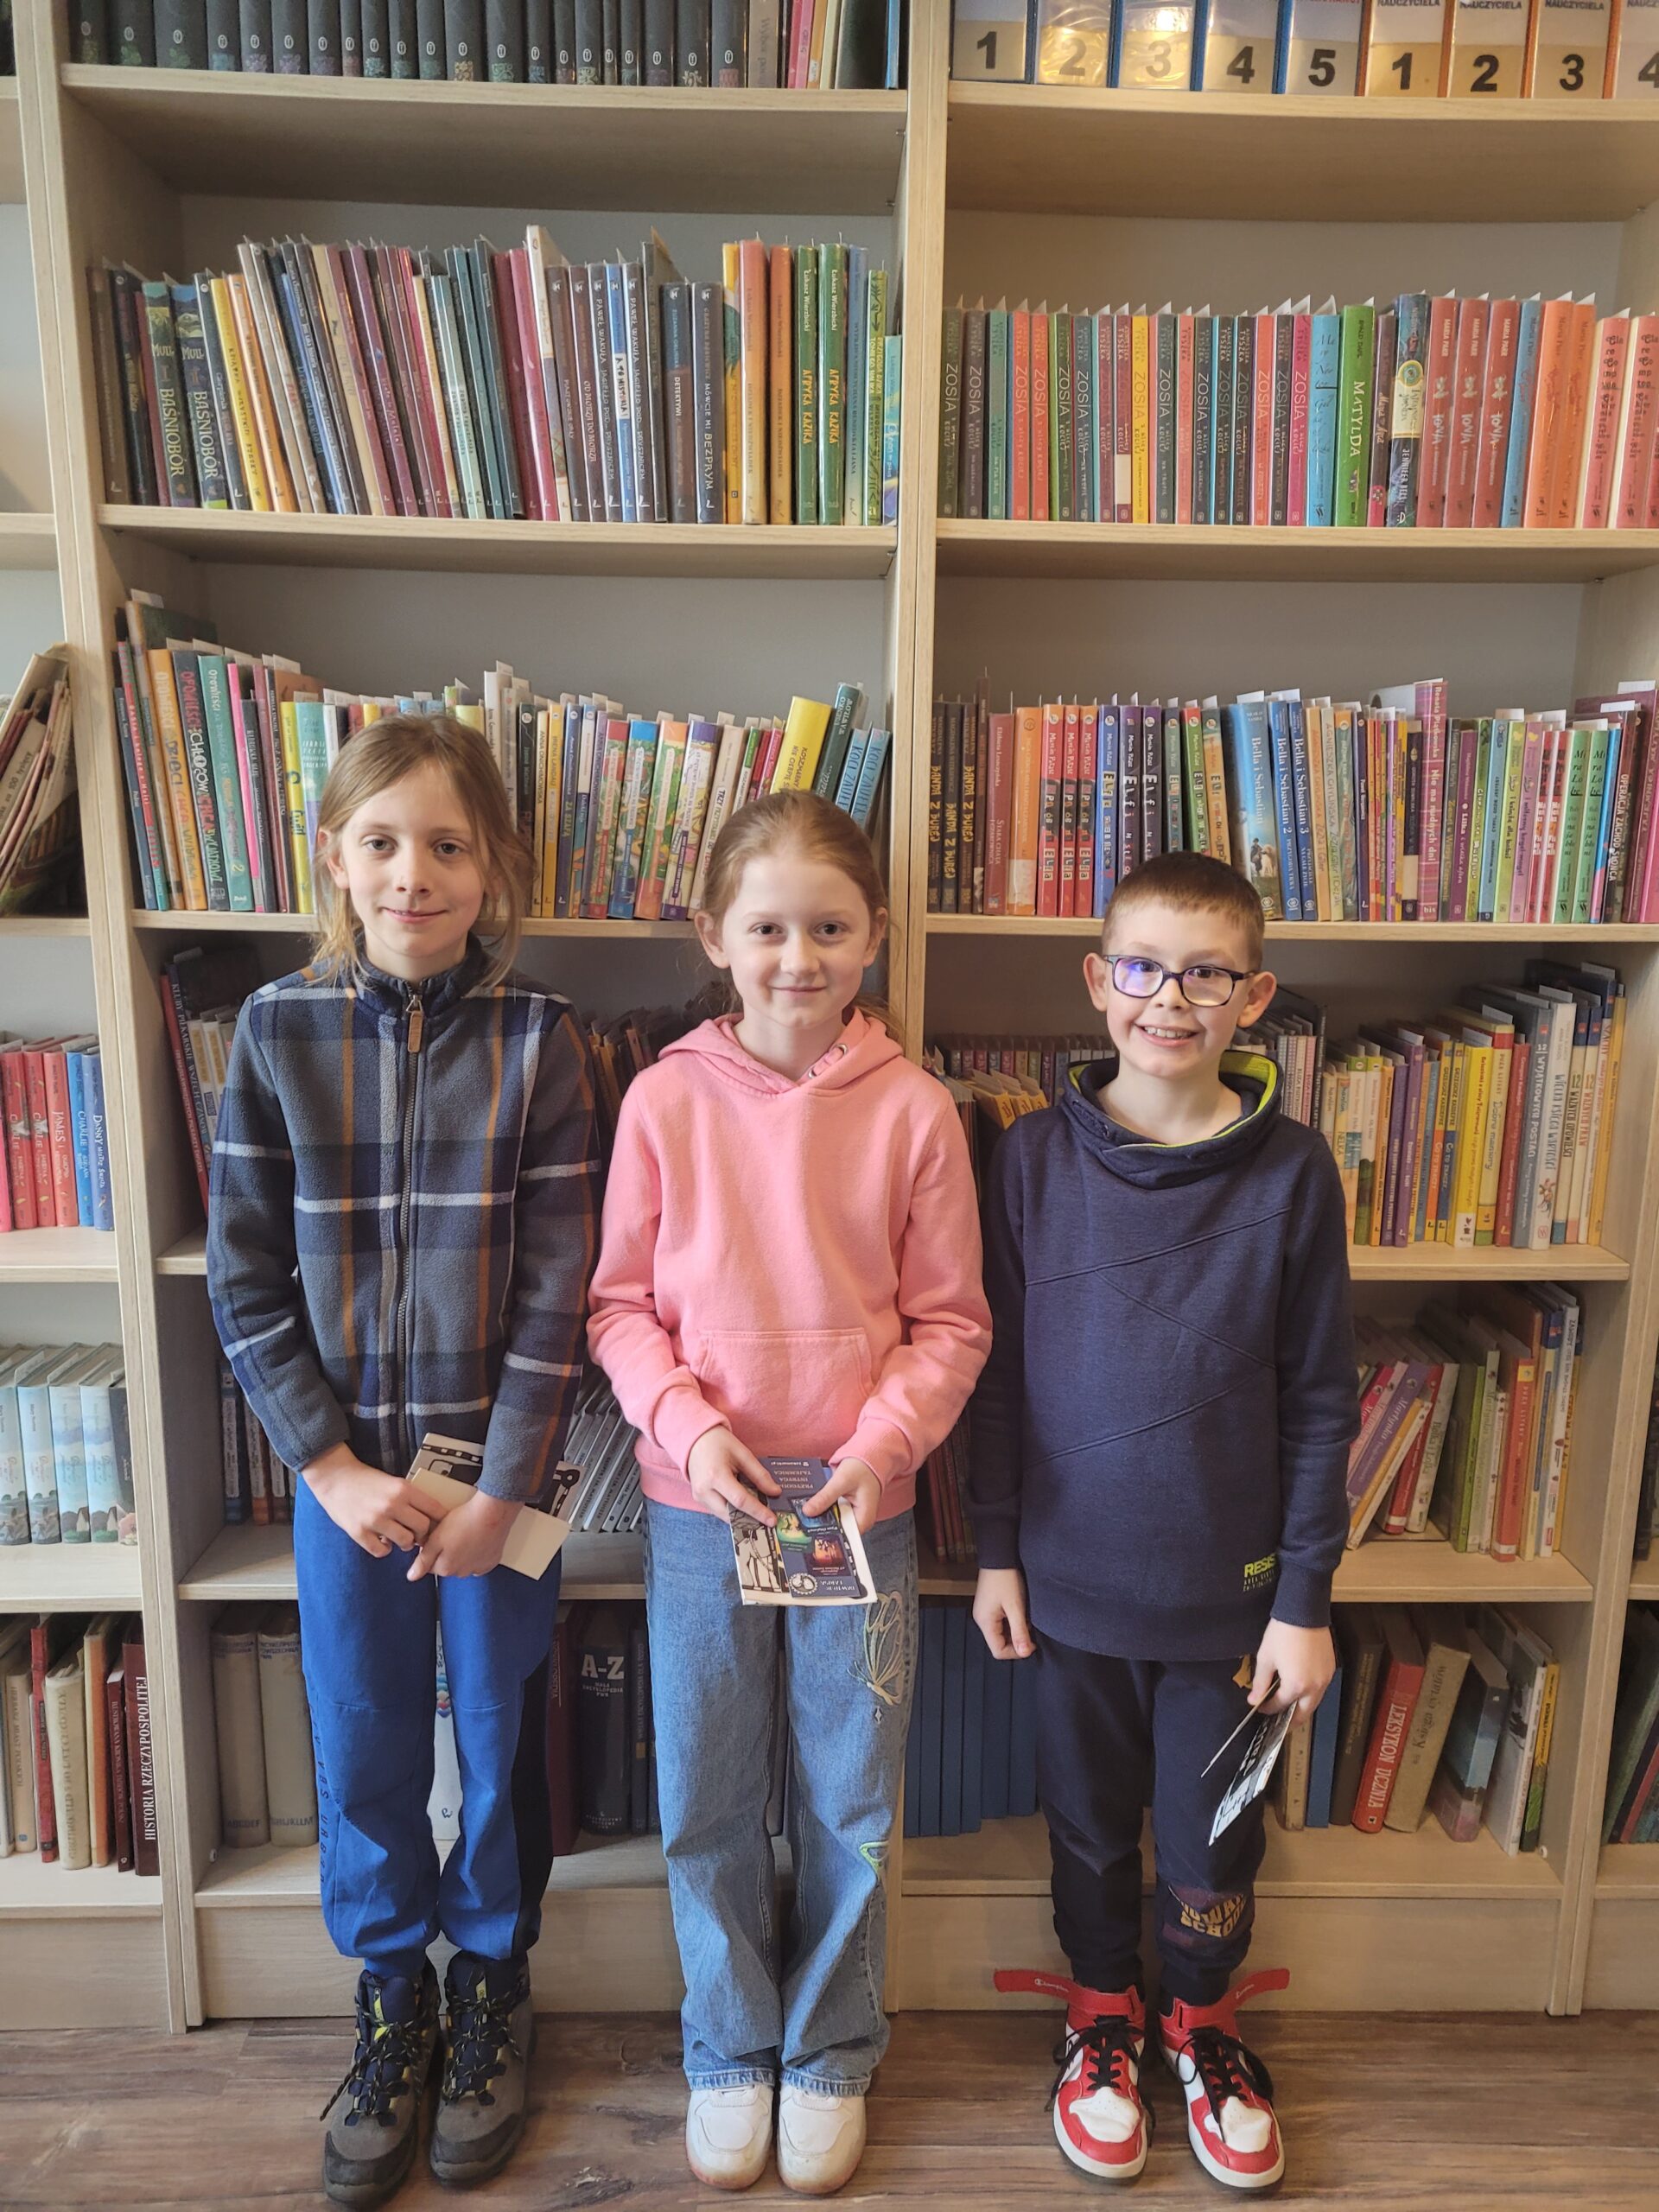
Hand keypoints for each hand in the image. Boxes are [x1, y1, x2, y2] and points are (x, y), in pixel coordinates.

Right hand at [303, 1442, 444, 1559]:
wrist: (334, 1478)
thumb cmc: (366, 1480)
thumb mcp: (394, 1482)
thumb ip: (410, 1498)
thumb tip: (430, 1518)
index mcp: (403, 1489)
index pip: (434, 1508)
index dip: (439, 1520)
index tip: (438, 1526)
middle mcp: (392, 1504)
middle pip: (423, 1528)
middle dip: (423, 1534)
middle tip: (417, 1534)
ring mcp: (375, 1520)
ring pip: (406, 1542)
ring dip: (405, 1543)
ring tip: (399, 1538)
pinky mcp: (359, 1532)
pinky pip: (382, 1551)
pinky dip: (384, 1549)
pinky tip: (381, 1541)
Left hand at [408, 1488, 517, 1580]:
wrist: (493, 1512)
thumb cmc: (464, 1521)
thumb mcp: (436, 1538)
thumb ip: (423, 1560)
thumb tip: (412, 1576)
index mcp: (446, 1568)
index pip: (431, 1566)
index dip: (431, 1550)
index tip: (436, 1538)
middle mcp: (462, 1572)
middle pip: (448, 1565)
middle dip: (447, 1553)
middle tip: (451, 1533)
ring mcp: (478, 1567)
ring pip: (464, 1564)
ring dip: (462, 1554)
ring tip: (465, 1534)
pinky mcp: (492, 1560)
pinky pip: (480, 1561)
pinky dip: (477, 1553)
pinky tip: (477, 1540)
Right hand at [686, 1427, 781, 1524]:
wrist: (695, 1440)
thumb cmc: (719, 1443)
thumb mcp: (743, 1454)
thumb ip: (760, 1475)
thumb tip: (775, 1492)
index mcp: (716, 1475)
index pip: (740, 1500)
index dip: (758, 1512)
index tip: (772, 1520)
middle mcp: (704, 1490)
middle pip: (731, 1514)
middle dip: (750, 1519)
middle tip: (768, 1520)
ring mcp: (699, 1496)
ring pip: (724, 1516)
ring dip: (741, 1516)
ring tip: (758, 1513)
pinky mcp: (698, 1498)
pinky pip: (718, 1511)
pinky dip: (732, 1511)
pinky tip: (743, 1506)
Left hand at [802, 1456, 880, 1533]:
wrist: (869, 1457)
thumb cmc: (862, 1468)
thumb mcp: (841, 1481)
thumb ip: (825, 1497)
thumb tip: (807, 1512)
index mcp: (863, 1519)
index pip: (843, 1536)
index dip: (825, 1535)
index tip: (807, 1533)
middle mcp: (860, 1521)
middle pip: (837, 1530)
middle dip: (820, 1526)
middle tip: (799, 1525)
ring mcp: (854, 1515)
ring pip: (834, 1522)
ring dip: (820, 1518)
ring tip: (802, 1518)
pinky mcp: (848, 1508)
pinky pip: (834, 1513)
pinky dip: (824, 1510)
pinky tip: (812, 1508)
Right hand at [973, 1566, 1033, 1659]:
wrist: (999, 1556)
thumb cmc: (1005, 1578)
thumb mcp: (1016, 1607)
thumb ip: (1020, 1631)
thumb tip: (1024, 1653)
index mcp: (985, 1622)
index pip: (998, 1651)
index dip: (1016, 1652)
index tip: (1031, 1644)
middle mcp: (982, 1619)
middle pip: (999, 1643)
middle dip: (1016, 1640)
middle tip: (1030, 1631)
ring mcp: (985, 1612)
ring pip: (1001, 1633)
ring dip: (1015, 1631)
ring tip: (1025, 1619)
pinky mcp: (989, 1606)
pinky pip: (1000, 1622)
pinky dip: (1012, 1622)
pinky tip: (1020, 1613)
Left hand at [1249, 1620, 1335, 1725]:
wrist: (1303, 1613)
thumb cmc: (1283, 1633)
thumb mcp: (1266, 1658)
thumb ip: (1261, 1682)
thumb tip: (1254, 1699)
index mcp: (1296, 1686)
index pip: (1281, 1705)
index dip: (1269, 1708)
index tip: (1261, 1707)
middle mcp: (1314, 1686)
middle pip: (1303, 1713)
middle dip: (1290, 1721)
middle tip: (1280, 1723)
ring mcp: (1325, 1678)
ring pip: (1314, 1703)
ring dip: (1302, 1709)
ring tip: (1290, 1710)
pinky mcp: (1330, 1669)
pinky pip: (1321, 1689)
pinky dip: (1311, 1695)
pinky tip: (1302, 1691)